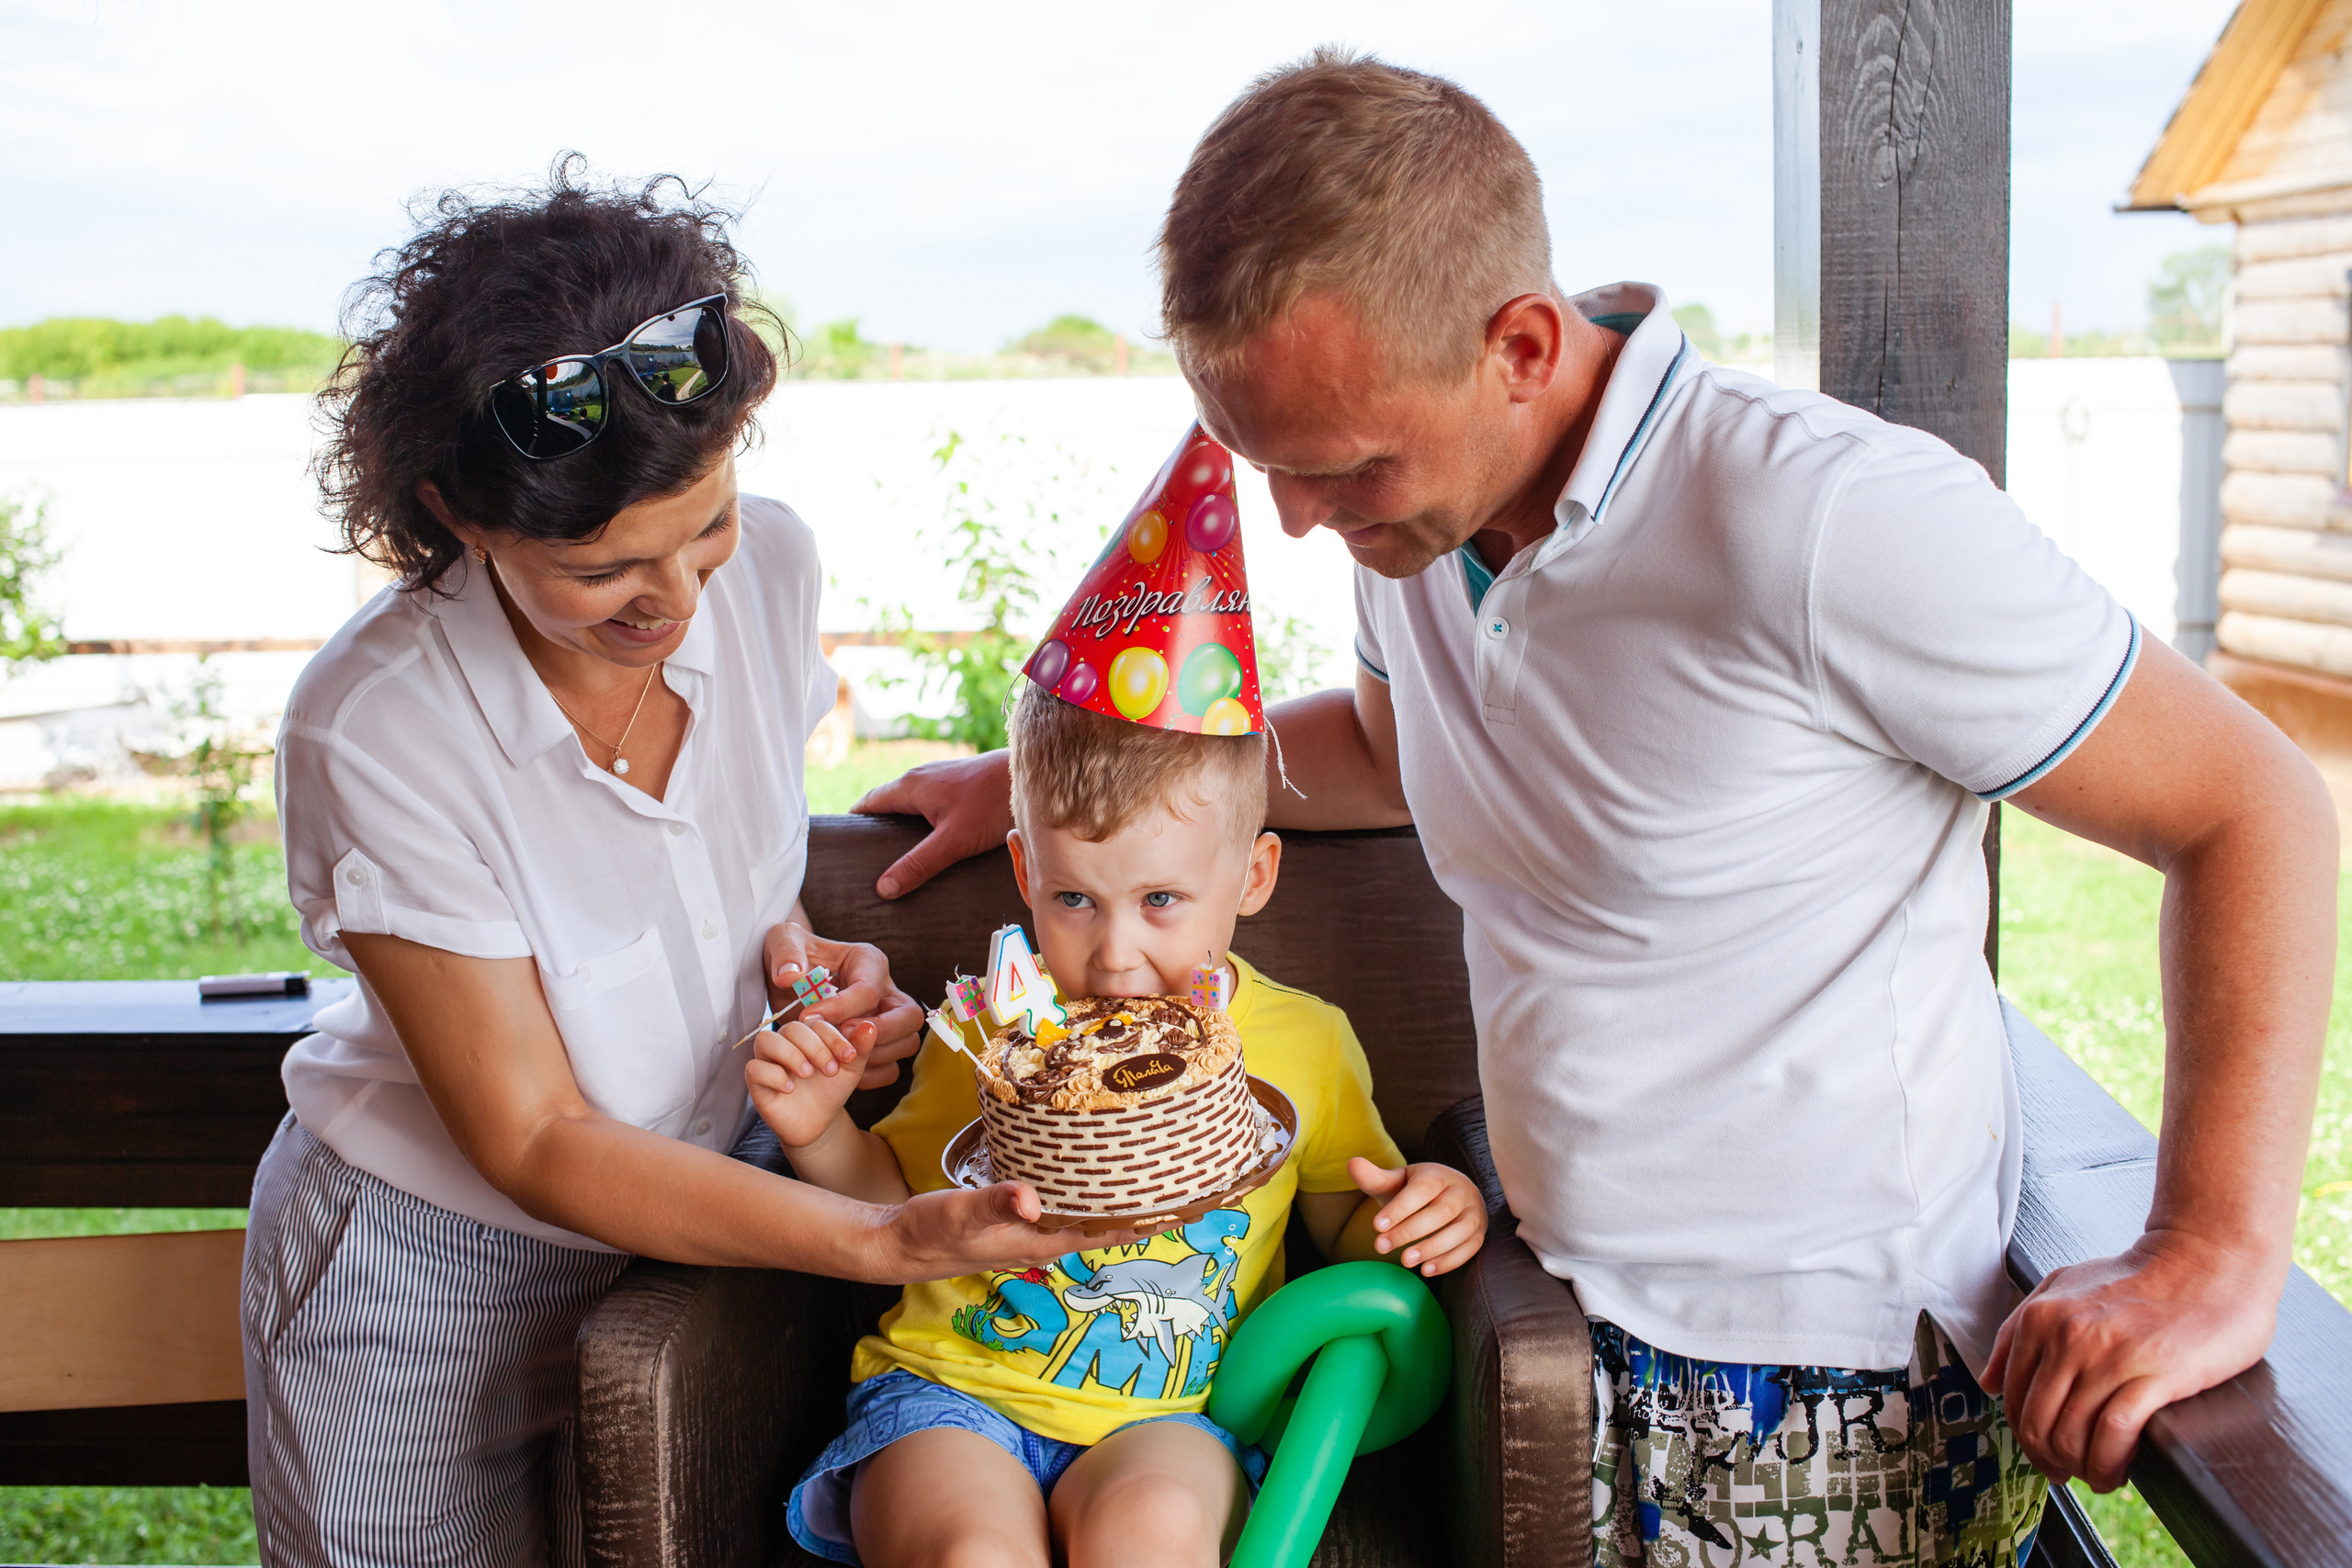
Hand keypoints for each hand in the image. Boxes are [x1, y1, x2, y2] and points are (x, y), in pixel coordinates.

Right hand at [746, 1013, 872, 1148]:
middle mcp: (784, 1041)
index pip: (816, 1022)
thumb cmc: (831, 1089)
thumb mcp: (850, 1069)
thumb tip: (869, 1026)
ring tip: (808, 1073)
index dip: (833, 1036)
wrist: (818, 1122)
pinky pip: (754, 1068)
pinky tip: (790, 1088)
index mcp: (807, 1033)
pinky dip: (773, 1075)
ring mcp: (767, 1060)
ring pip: (766, 1040)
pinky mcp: (756, 1081)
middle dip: (814, 1047)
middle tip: (830, 1069)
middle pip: (792, 1028)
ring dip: (790, 1054)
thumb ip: (859, 1048)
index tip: (849, 1057)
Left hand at [764, 922, 921, 1087]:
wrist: (789, 979)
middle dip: (877, 1034)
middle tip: (839, 1039)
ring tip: (836, 1055)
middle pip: (908, 1016)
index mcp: (868, 961)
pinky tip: (840, 1070)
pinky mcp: (879, 1043)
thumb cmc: (791, 958)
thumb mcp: (782, 943)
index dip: (840, 1009)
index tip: (807, 1019)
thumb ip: (785, 954)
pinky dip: (872, 1075)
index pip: (869, 990)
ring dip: (874, 1056)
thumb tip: (791, 977)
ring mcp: (887, 1018)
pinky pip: (891, 1068)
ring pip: (907, 1043)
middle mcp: (886, 989)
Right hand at [852, 750, 1014, 899]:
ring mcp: (941, 778)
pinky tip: (933, 843)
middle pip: (887, 804)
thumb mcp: (953, 841)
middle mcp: (921, 777)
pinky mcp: (960, 785)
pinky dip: (922, 822)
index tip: (841, 849)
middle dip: (876, 830)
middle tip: (869, 863)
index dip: (853, 825)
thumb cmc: (993, 803)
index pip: (867, 803)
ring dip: (901, 827)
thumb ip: (918, 864)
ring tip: (899, 858)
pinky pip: (929, 804)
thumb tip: (883, 888)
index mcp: (910, 786)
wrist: (1033, 777)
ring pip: (910, 804)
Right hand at [880, 1182, 1153, 1282]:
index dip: (1147, 1220)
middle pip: (1106, 1222)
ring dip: (1115, 1197)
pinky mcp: (1017, 1216)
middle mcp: (1044, 1237)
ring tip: (1147, 1170)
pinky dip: (1084, 1188)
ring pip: (1086, 1212)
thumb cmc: (932, 1231)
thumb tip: (1029, 1198)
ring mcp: (1031, 1228)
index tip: (1186, 1204)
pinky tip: (1088, 1168)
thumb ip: (995, 1202)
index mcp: (1043, 1240)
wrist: (900, 1243)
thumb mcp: (962, 1213)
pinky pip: (1063, 1202)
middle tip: (1180, 1178)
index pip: (1109, 1230)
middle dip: (1142, 1205)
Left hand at [1351, 1157, 1486, 1276]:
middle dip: (1410, 1232)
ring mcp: (1474, 1213)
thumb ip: (1375, 1177)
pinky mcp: (1479, 1233)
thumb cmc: (1415, 1191)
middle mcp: (1461, 1191)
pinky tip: (1426, 1270)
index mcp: (1438, 1175)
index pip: (1421, 1190)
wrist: (1448, 1195)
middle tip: (1381, 1247)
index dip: (1400, 1208)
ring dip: (1432, 1248)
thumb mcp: (1396, 1182)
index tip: (1376, 1226)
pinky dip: (1449, 1261)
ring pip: (1458, 1232)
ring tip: (1405, 1261)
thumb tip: (1352, 1163)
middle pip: (1440, 1213)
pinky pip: (1469, 1249)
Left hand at [1983, 1228, 2283, 1490]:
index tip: (2043, 1453)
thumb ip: (2018, 1329)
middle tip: (2068, 1472)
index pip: (2013, 1397)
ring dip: (2081, 1468)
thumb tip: (1989, 1382)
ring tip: (2098, 1476)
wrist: (2205, 1265)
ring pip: (2072, 1434)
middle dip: (2049, 1459)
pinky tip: (2118, 1471)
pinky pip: (2114, 1434)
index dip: (2024, 1436)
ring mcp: (2109, 1356)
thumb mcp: (2063, 1287)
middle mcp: (2067, 1337)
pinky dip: (2109, 1463)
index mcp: (2040, 1318)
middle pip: (2037, 1422)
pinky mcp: (2153, 1374)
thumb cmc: (2138, 1280)